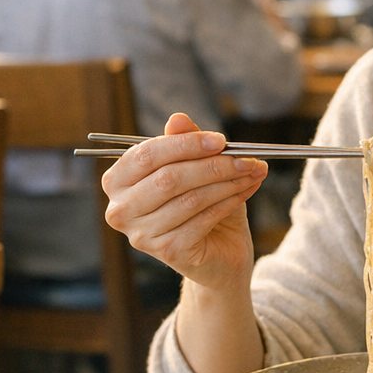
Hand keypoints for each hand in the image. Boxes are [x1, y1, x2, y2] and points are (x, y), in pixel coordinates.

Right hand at [102, 112, 268, 291]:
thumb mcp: (196, 168)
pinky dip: (230, 201)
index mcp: (118, 181)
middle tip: (246, 158)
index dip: (185, 144)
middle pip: (169, 178)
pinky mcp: (167, 251)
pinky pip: (203, 219)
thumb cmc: (203, 205)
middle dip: (213, 165)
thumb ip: (184, 144)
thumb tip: (178, 119)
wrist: (219, 253)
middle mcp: (121, 210)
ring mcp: (141, 235)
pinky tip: (246, 190)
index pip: (147, 155)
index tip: (220, 140)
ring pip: (190, 198)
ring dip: (228, 182)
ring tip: (254, 171)